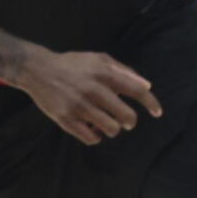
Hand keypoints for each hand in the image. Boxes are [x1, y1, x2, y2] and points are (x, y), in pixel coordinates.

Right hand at [17, 46, 161, 145]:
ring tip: (106, 122)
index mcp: (104, 74)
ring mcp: (80, 107)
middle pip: (127, 117)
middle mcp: (94, 90)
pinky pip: (92, 138)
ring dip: (113, 129)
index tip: (157, 113)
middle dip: (130, 121)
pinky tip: (92, 127)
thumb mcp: (99, 59)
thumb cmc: (73, 64)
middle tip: (126, 120)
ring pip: (111, 130)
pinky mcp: (66, 120)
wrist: (38, 70)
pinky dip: (96, 136)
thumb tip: (147, 86)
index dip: (151, 103)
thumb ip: (124, 71)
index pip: (137, 91)